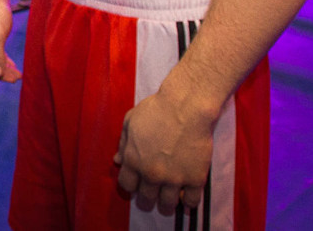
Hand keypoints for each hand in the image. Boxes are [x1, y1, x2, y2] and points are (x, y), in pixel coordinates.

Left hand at [114, 91, 216, 214]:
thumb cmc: (156, 109)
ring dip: (167, 205)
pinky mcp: (195, 178)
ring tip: (169, 201)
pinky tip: (187, 198)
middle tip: (152, 197)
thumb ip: (124, 144)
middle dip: (147, 200)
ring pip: (167, 205)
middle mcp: (151, 173)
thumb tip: (118, 160)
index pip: (127, 185)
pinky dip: (188, 203)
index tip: (137, 184)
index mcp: (133, 160)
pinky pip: (191, 202)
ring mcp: (174, 178)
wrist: (186, 106)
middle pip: (146, 199)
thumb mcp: (131, 122)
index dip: (131, 186)